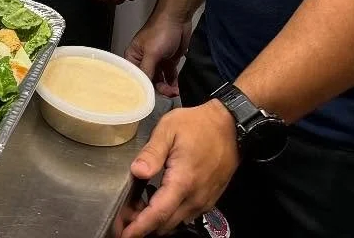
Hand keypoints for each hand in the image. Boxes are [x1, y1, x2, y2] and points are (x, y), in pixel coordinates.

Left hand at [118, 103, 238, 237]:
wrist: (230, 127)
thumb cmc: (198, 125)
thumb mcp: (168, 130)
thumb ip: (152, 152)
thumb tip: (137, 171)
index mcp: (183, 181)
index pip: (158, 213)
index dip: (139, 227)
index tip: (124, 234)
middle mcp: (195, 197)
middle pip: (165, 223)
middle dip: (143, 225)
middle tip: (123, 217)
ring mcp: (204, 200)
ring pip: (176, 221)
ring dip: (156, 221)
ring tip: (136, 209)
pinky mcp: (208, 199)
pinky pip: (186, 214)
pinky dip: (169, 214)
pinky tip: (156, 202)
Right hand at [125, 12, 194, 97]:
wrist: (178, 18)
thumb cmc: (160, 32)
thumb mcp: (152, 53)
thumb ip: (147, 71)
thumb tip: (143, 89)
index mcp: (133, 57)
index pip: (134, 78)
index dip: (141, 89)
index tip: (149, 99)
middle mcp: (142, 61)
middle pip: (148, 81)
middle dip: (157, 89)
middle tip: (168, 94)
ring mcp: (156, 62)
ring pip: (159, 80)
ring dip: (166, 88)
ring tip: (174, 92)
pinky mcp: (168, 62)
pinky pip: (169, 76)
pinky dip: (173, 83)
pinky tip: (176, 88)